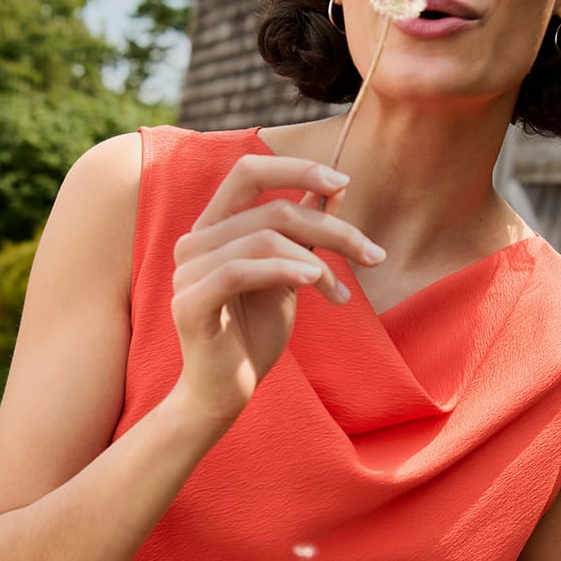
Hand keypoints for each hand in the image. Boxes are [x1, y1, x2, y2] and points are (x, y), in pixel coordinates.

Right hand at [166, 155, 385, 423]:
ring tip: (340, 289)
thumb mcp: (290, 273)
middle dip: (332, 229)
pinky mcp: (189, 304)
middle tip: (373, 255)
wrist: (226, 392)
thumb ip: (304, 230)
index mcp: (213, 228)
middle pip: (272, 209)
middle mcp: (193, 242)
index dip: (296, 168)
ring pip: (262, 238)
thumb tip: (334, 186)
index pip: (248, 172)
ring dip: (316, 259)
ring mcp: (186, 272)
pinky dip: (285, 271)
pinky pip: (239, 271)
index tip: (343, 182)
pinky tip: (318, 284)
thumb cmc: (255, 333)